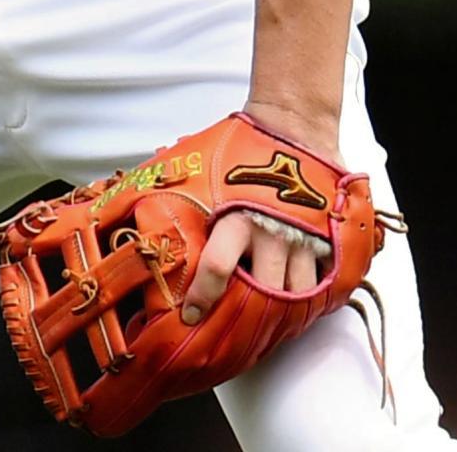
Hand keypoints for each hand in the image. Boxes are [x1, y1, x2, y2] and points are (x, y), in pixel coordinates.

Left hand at [179, 100, 336, 323]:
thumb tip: (128, 200)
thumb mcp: (201, 162)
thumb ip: (177, 189)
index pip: (218, 268)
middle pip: (265, 293)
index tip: (191, 316)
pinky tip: (300, 305)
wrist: (292, 122)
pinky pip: (325, 281)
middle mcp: (272, 232)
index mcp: (236, 216)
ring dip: (282, 311)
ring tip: (267, 324)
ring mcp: (304, 238)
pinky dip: (312, 296)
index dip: (203, 298)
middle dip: (250, 317)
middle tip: (235, 333)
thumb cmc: (243, 143)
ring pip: (297, 294)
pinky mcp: (328, 238)